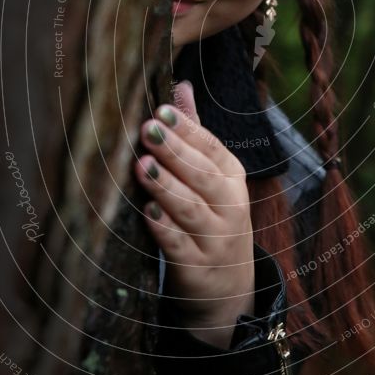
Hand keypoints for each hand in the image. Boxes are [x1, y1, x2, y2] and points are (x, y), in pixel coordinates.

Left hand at [134, 81, 254, 348]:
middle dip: (175, 152)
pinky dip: (164, 229)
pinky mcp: (196, 269)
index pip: (213, 149)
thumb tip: (180, 86)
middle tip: (146, 130)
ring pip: (190, 209)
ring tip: (142, 166)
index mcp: (233, 178)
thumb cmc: (212, 219)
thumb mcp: (212, 177)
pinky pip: (179, 246)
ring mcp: (215, 240)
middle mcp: (230, 207)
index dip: (188, 130)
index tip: (161, 111)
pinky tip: (148, 211)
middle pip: (202, 176)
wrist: (228, 289)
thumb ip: (195, 133)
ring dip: (166, 187)